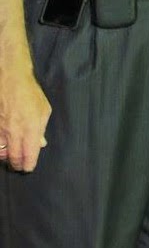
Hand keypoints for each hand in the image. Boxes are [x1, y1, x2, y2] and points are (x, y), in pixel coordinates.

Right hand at [0, 47, 50, 172]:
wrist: (11, 80)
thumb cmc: (31, 94)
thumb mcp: (44, 110)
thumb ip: (41, 129)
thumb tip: (41, 144)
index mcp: (31, 128)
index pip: (29, 154)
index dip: (28, 164)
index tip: (28, 168)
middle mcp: (14, 131)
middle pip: (13, 157)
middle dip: (17, 164)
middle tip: (19, 166)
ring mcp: (1, 129)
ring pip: (1, 151)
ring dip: (6, 157)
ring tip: (10, 159)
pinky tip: (2, 148)